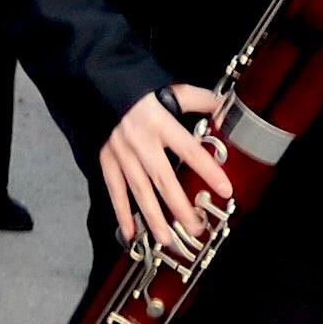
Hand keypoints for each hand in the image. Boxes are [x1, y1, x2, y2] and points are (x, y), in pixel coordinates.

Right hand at [100, 86, 230, 248]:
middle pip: (164, 180)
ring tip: (166, 238)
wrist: (96, 85)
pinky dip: (121, 213)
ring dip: (153, 218)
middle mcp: (141, 142)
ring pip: (139, 191)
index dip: (209, 171)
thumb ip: (200, 100)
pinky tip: (129, 232)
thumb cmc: (137, 90)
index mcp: (160, 123)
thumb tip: (225, 110)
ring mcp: (121, 154)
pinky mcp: (106, 161)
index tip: (225, 190)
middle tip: (196, 227)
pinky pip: (115, 191)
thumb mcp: (171, 89)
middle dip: (180, 208)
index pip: (190, 151)